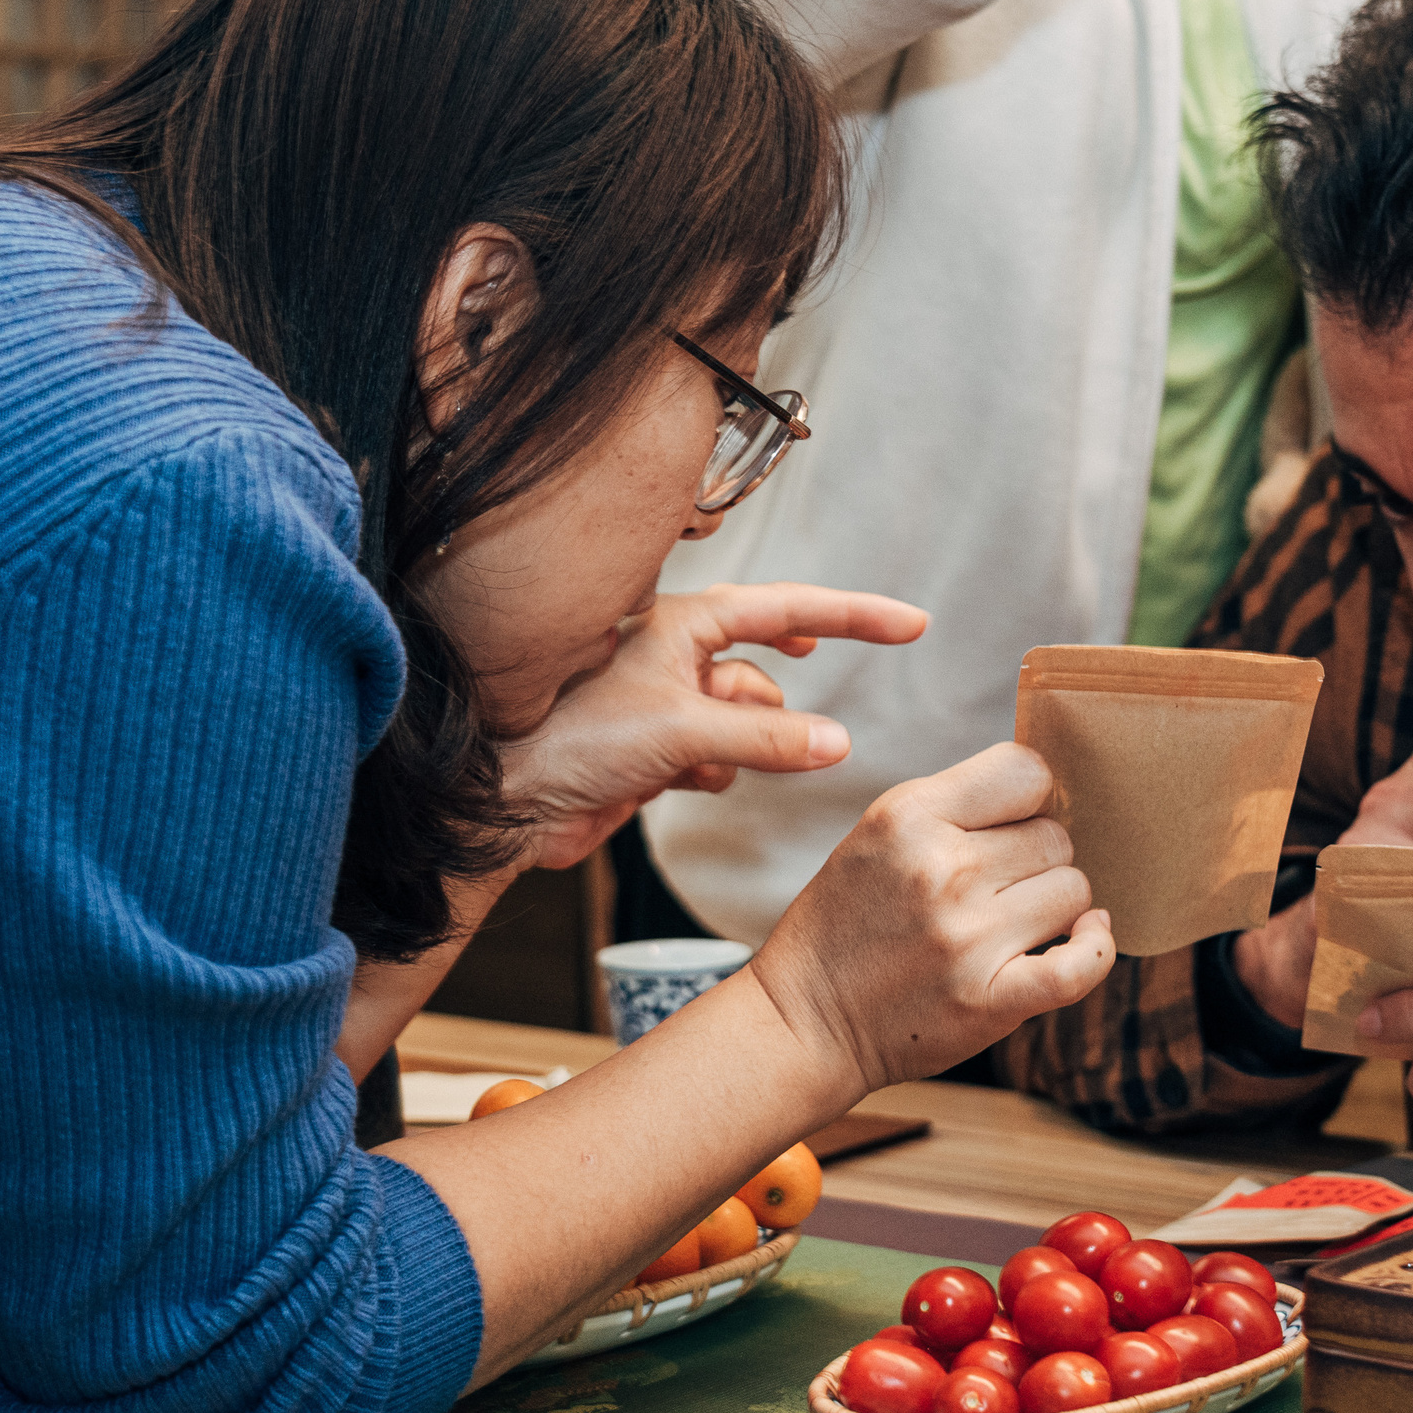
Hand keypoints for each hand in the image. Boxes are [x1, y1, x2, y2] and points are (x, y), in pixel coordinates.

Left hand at [498, 583, 927, 871]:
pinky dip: (714, 772)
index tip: (911, 622)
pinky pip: (722, 758)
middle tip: (827, 732)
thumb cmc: (566, 740)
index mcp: (682, 622)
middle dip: (782, 709)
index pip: (791, 608)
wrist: (501, 805)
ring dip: (742, 749)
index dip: (856, 615)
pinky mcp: (659, 748)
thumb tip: (839, 742)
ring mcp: (669, 701)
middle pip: (770, 673)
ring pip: (749, 723)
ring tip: (696, 763)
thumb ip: (767, 739)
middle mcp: (677, 653)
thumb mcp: (682, 732)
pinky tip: (671, 782)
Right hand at [751, 742, 1116, 1093]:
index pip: (1026, 771)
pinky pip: (1082, 964)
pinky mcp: (989, 1000)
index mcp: (909, 815)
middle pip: (1055, 837)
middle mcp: (942, 870)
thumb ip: (956, 806)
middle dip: (1034, 860)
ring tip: (1008, 922)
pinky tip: (1085, 937)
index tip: (1014, 823)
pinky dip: (1095, 950)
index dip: (1030, 798)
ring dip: (1053, 907)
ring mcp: (968, 938)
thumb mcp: (879, 834)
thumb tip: (1050, 793)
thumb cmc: (848, 923)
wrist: (804, 1020)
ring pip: (1074, 892)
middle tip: (994, 887)